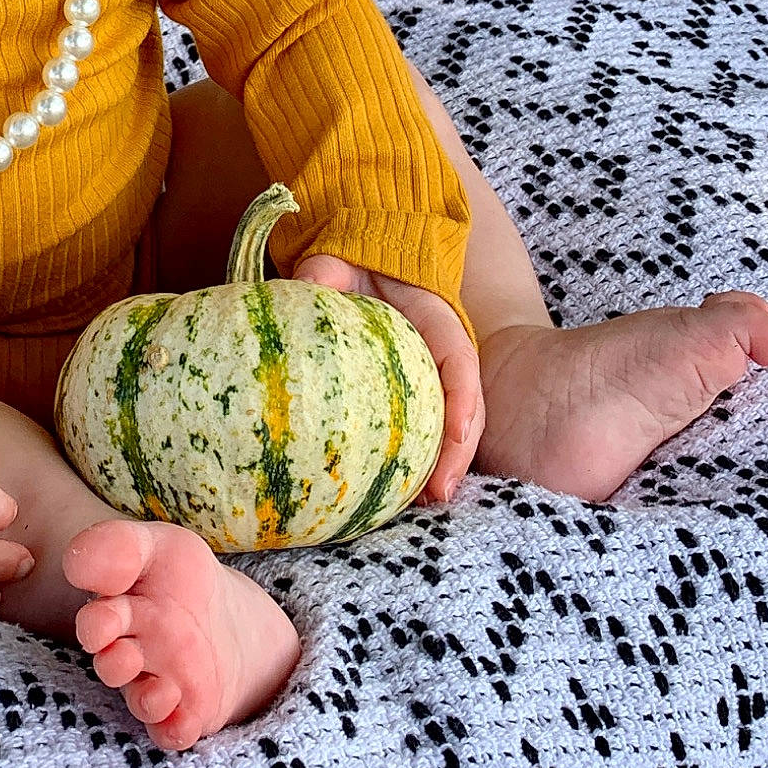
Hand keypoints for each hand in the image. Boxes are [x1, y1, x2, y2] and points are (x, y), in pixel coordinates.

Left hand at [292, 256, 483, 503]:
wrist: (362, 264)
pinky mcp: (415, 394)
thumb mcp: (337, 264)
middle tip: (438, 495)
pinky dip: (421, 459)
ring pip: (453, 425)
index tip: (456, 433)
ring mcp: (433, 377)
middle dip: (458, 453)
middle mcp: (442, 354)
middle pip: (466, 406)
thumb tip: (302, 294)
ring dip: (445, 466)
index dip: (463, 397)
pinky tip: (404, 493)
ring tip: (425, 504)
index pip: (459, 359)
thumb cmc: (354, 266)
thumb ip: (323, 276)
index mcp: (437, 320)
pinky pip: (427, 427)